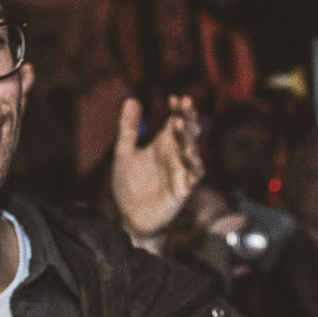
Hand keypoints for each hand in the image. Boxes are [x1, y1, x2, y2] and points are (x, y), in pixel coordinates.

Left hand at [110, 94, 203, 245]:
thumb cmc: (130, 187)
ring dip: (188, 137)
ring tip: (180, 124)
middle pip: (188, 132)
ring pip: (192, 151)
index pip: (176, 121)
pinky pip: (194, 176)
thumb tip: (131, 99)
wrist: (130, 218)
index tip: (174, 98)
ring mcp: (181, 172)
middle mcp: (176, 156)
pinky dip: (194, 164)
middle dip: (188, 116)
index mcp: (164, 145)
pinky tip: (189, 154)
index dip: (178, 109)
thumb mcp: (124, 154)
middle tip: (185, 102)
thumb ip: (128, 128)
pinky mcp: (183, 190)